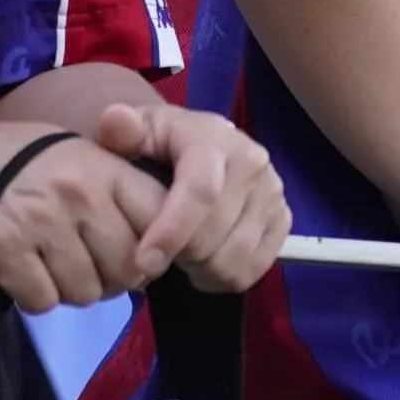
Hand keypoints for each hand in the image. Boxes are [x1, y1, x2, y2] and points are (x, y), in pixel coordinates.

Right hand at [0, 118, 169, 312]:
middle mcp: (78, 189)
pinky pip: (42, 301)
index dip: (149, 249)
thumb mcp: (63, 156)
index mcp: (100, 163)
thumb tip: (148, 245)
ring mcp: (41, 218)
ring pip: (86, 291)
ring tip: (38, 262)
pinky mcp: (3, 248)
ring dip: (63, 289)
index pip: (160, 218)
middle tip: (73, 266)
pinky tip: (13, 270)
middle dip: (106, 280)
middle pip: (128, 267)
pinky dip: (29, 296)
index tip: (126, 255)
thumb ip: (106, 191)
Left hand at [78, 92, 290, 294]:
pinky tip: (205, 264)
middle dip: (179, 255)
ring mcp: (272, 190)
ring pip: (235, 257)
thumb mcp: (134, 133)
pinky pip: (255, 268)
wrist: (200, 148)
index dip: (171, 232)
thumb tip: (116, 122)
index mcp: (213, 139)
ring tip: (181, 257)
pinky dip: (226, 277)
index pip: (200, 191)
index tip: (142, 262)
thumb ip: (120, 131)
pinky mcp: (283, 217)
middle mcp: (252, 161)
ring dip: (201, 269)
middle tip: (157, 255)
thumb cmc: (159, 146)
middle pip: (215, 233)